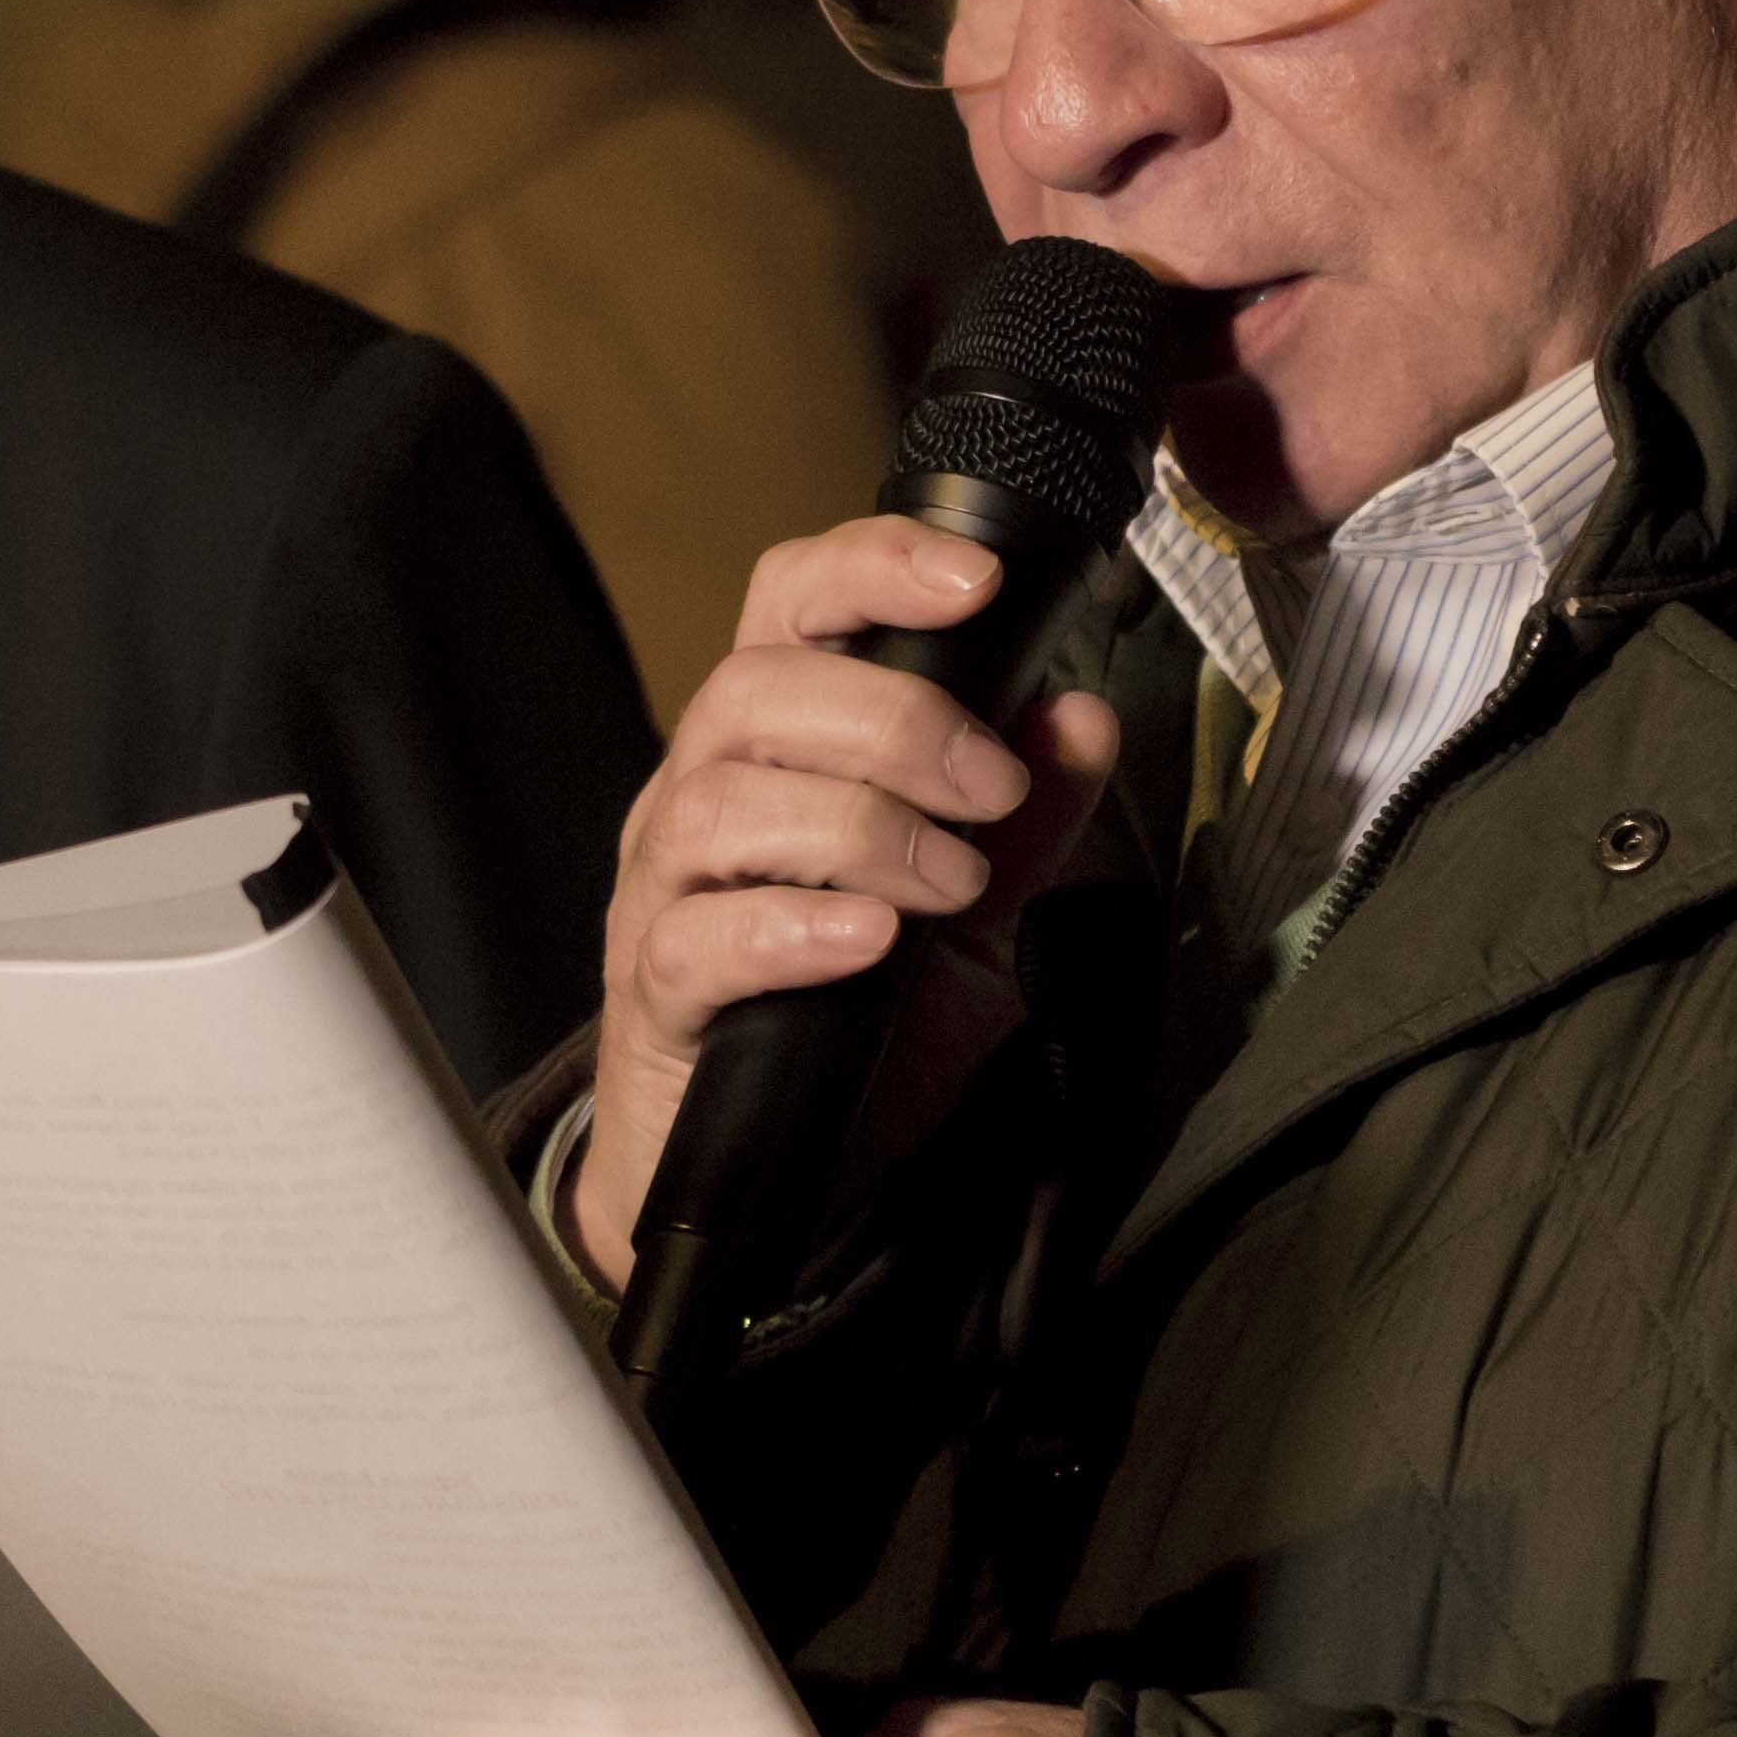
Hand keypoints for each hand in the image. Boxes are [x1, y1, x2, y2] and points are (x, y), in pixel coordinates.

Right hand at [567, 518, 1123, 1283]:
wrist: (788, 1169)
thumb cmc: (864, 1015)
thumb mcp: (976, 915)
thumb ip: (1030, 820)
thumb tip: (1083, 717)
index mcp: (776, 742)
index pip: (792, 602)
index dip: (873, 567)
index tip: (976, 580)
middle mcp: (701, 791)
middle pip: (754, 689)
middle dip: (894, 721)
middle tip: (990, 791)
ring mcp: (663, 890)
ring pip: (719, 804)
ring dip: (858, 828)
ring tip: (950, 885)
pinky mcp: (654, 992)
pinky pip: (695, 938)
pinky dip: (791, 927)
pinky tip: (868, 940)